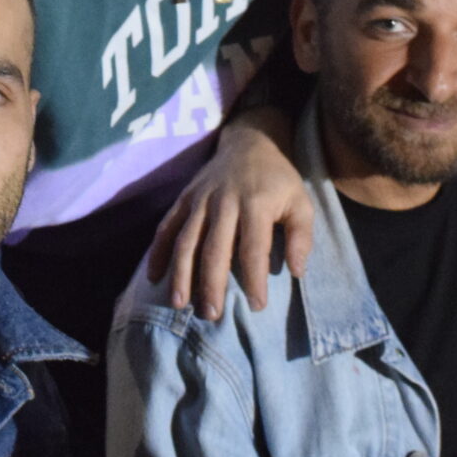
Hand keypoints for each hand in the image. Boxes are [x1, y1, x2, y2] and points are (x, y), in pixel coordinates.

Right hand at [146, 109, 308, 320]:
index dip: (255, 278)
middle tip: (212, 314)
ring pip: (186, 240)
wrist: (250, 142)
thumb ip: (302, 236)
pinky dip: (158, 252)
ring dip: (181, 274)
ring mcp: (200, 200)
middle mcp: (224, 201)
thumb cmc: (278, 180)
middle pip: (214, 248)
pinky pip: (167, 227)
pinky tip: (154, 277)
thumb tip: (296, 272)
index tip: (257, 305)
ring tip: (180, 304)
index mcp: (257, 203)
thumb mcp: (302, 202)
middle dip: (212, 283)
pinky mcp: (184, 199)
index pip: (254, 248)